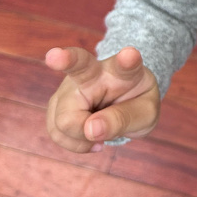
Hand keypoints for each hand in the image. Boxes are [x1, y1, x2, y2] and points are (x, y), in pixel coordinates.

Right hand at [45, 46, 159, 152]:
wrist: (122, 103)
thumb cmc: (136, 104)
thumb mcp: (144, 114)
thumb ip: (122, 120)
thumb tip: (90, 130)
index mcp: (123, 72)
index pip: (125, 64)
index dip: (128, 60)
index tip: (130, 54)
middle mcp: (92, 72)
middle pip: (77, 65)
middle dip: (65, 59)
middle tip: (53, 55)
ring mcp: (70, 86)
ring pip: (64, 119)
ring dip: (81, 137)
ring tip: (99, 137)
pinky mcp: (56, 103)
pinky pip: (57, 132)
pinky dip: (75, 143)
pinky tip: (89, 138)